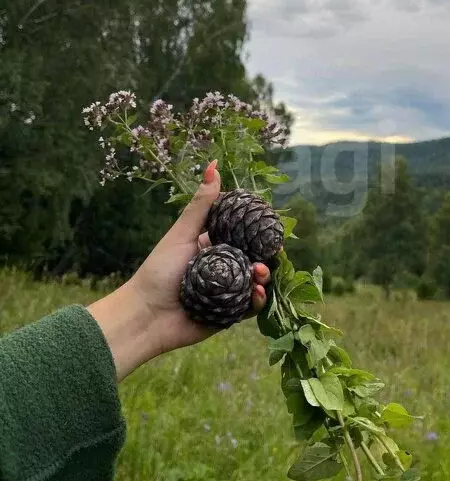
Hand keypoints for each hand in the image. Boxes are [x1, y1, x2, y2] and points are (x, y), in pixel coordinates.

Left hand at [87, 160, 269, 380]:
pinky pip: (251, 306)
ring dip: (265, 277)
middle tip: (272, 254)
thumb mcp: (182, 233)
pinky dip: (258, 300)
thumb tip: (213, 165)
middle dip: (267, 256)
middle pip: (256, 258)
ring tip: (259, 274)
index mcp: (215, 246)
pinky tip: (257, 293)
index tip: (272, 228)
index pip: (244, 236)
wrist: (146, 315)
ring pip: (257, 282)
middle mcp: (224, 268)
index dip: (260, 232)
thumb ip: (202, 204)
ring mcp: (229, 291)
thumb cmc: (159, 270)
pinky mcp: (230, 314)